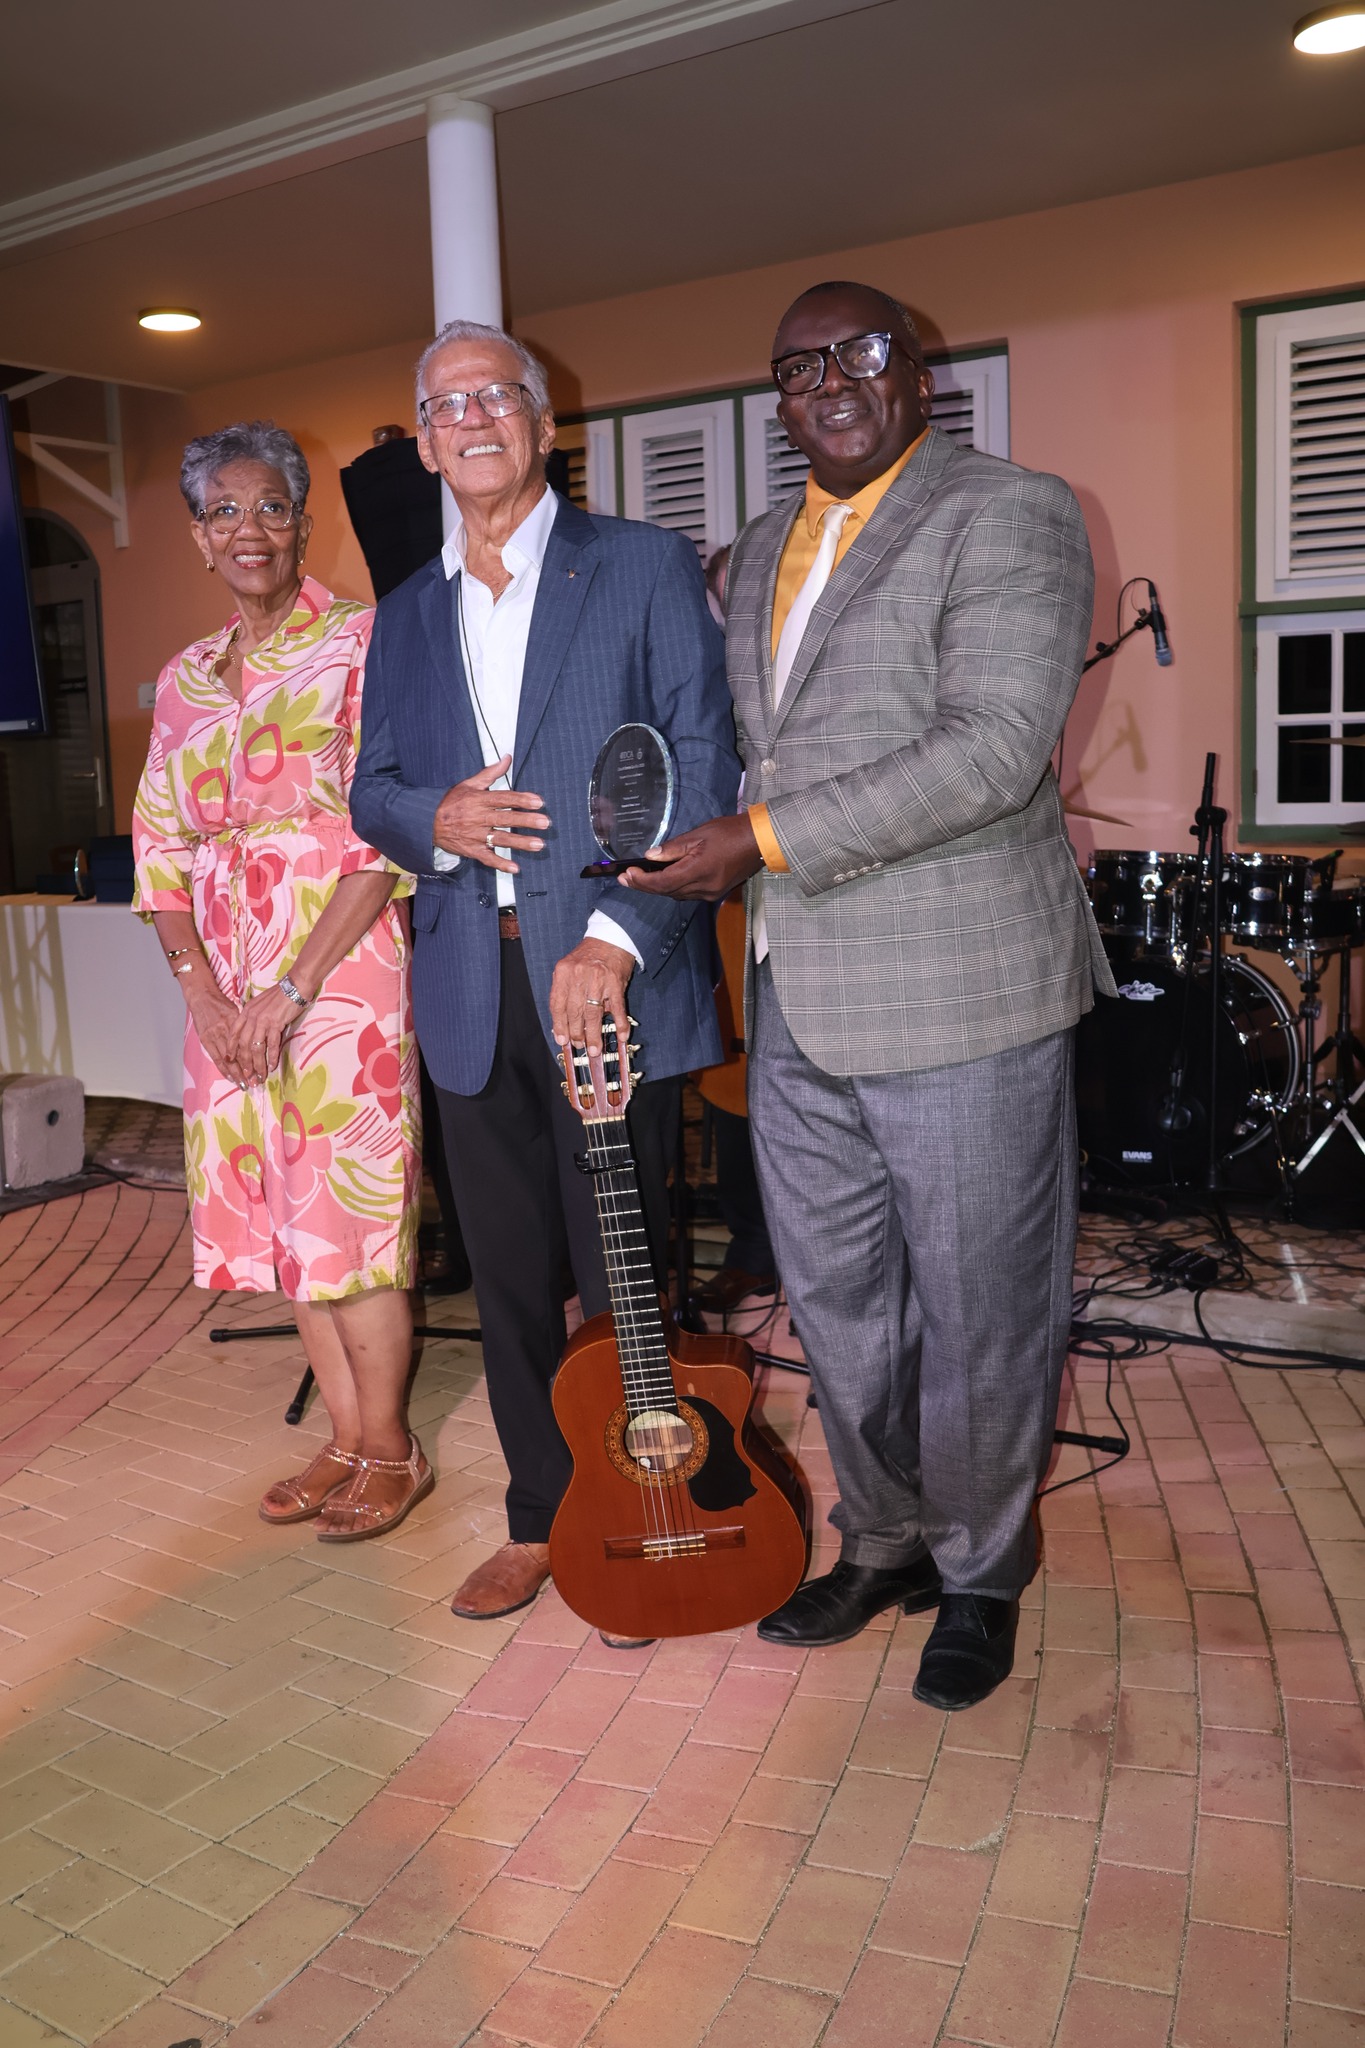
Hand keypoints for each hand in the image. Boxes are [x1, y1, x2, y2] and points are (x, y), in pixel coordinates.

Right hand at [185, 985, 246, 1085]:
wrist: (201, 997)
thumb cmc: (221, 1003)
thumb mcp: (237, 1010)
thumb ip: (244, 1025)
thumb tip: (256, 1038)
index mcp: (234, 1023)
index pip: (245, 1046)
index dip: (253, 1059)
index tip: (262, 1069)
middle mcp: (223, 1031)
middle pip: (237, 1056)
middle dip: (245, 1071)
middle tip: (254, 1083)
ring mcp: (213, 1037)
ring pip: (226, 1060)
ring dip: (235, 1074)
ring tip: (243, 1085)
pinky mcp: (205, 1040)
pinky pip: (215, 1058)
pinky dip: (223, 1069)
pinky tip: (230, 1077)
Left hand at [227, 986, 302, 1085]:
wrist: (294, 987)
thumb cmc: (279, 996)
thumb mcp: (260, 1004)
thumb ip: (253, 1016)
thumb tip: (251, 1031)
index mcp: (246, 1011)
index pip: (234, 1033)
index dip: (231, 1049)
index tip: (230, 1061)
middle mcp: (252, 1017)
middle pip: (244, 1044)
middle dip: (245, 1062)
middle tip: (247, 1076)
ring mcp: (263, 1020)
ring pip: (257, 1047)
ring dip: (258, 1064)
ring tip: (260, 1076)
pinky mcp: (276, 1024)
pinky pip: (272, 1044)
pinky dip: (272, 1057)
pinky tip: (273, 1066)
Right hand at [433, 754, 549, 872]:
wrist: (427, 822)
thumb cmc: (450, 802)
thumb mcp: (468, 784)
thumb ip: (490, 773)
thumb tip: (507, 759)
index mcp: (478, 800)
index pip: (503, 798)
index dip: (521, 800)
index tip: (538, 801)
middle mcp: (478, 818)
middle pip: (506, 819)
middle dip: (526, 821)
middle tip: (545, 822)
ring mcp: (475, 835)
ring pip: (500, 839)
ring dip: (520, 843)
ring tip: (538, 844)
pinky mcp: (472, 850)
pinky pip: (487, 858)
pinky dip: (500, 864)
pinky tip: (515, 868)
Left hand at [549, 938, 635, 1054]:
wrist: (611, 938)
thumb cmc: (589, 955)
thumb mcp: (570, 968)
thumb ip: (566, 991)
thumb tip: (565, 1022)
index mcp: (563, 972)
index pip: (557, 1004)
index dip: (559, 1025)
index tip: (561, 1039)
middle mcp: (579, 976)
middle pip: (574, 1012)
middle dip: (576, 1033)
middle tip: (579, 1046)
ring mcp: (598, 980)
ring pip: (593, 1014)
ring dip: (594, 1035)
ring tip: (594, 1049)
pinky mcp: (616, 983)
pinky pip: (618, 1008)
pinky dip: (620, 1024)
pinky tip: (622, 1036)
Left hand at [619, 812, 763, 901]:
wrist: (760, 841)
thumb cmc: (731, 832)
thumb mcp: (699, 834)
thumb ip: (673, 848)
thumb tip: (651, 857)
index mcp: (698, 871)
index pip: (662, 883)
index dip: (641, 881)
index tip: (626, 874)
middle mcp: (704, 888)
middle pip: (666, 892)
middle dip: (644, 886)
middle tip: (625, 878)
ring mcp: (710, 893)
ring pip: (676, 895)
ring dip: (658, 888)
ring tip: (640, 878)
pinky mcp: (715, 892)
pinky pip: (688, 894)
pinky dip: (673, 887)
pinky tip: (665, 878)